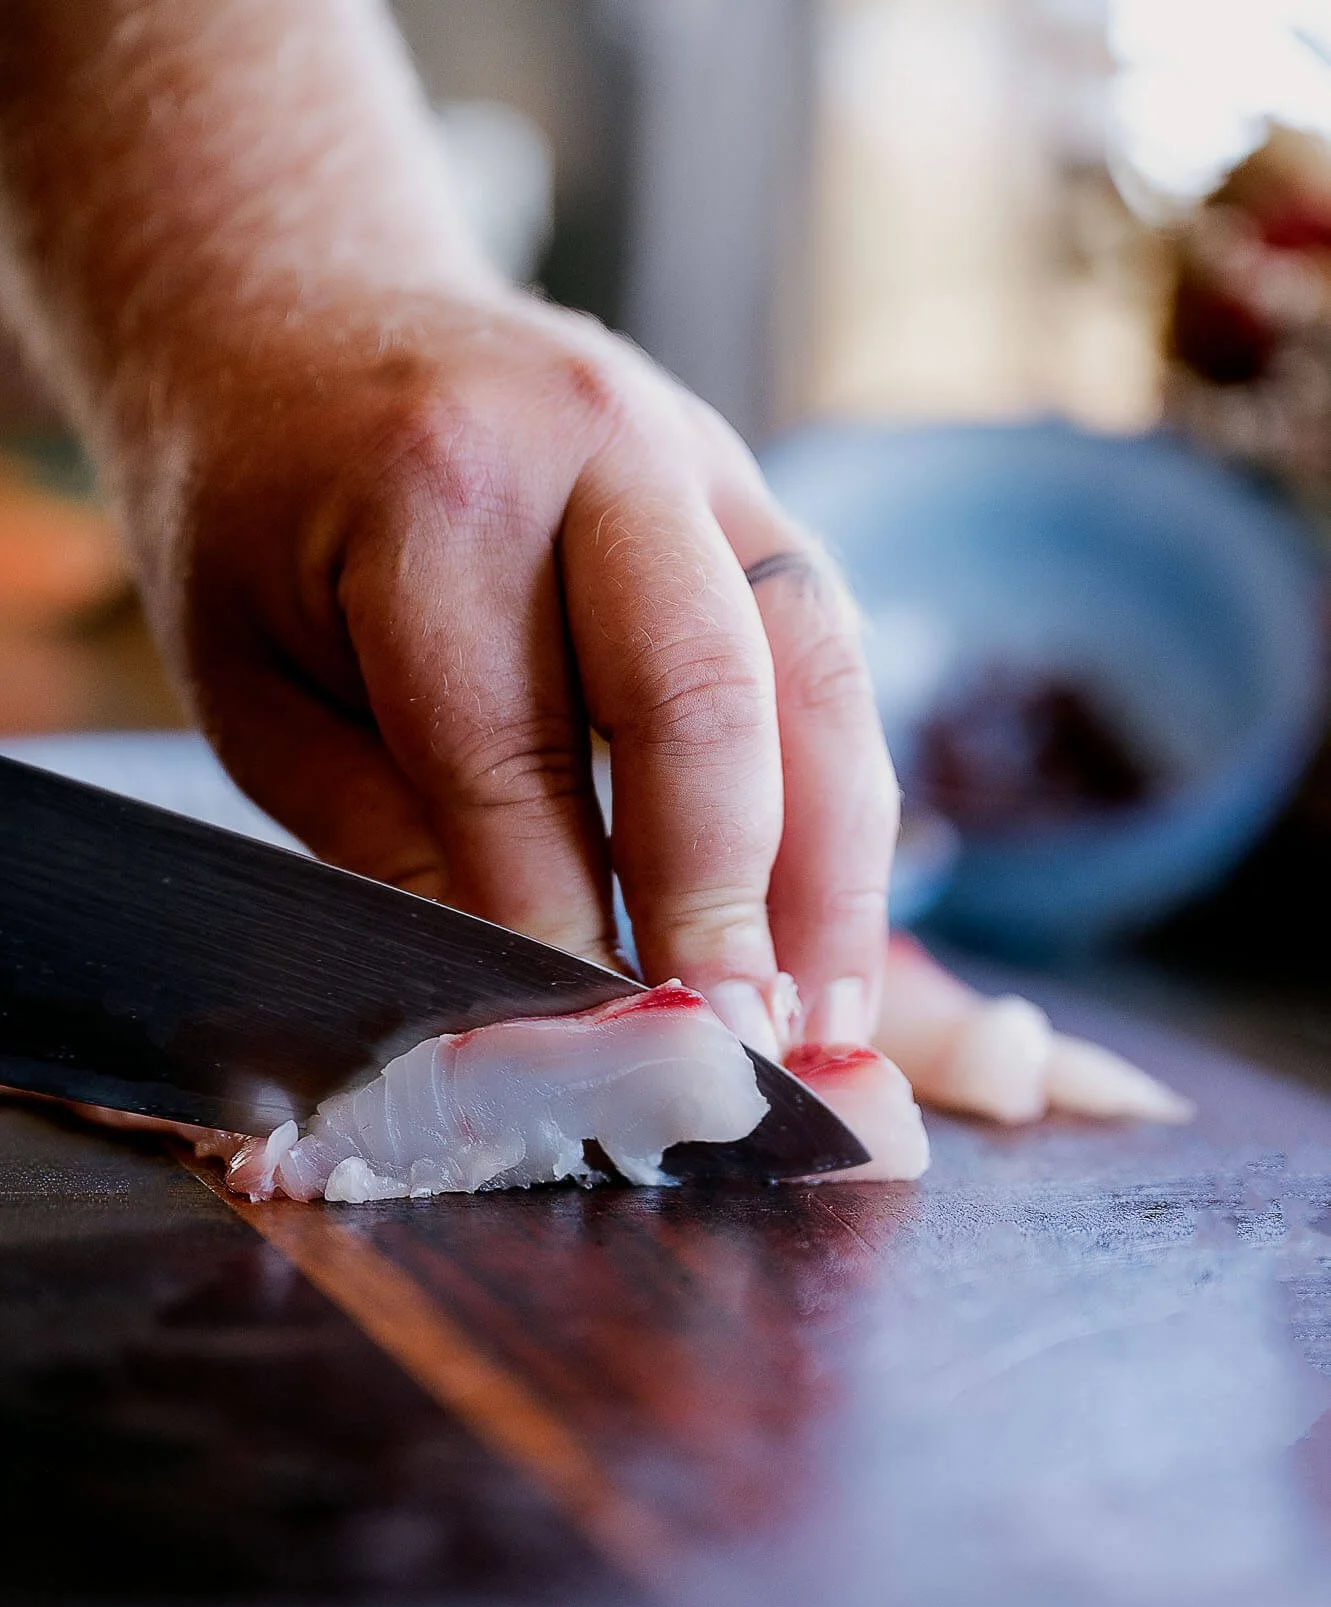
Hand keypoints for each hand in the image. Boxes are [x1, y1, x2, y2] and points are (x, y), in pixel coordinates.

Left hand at [126, 285, 898, 1053]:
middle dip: (724, 903)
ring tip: (828, 1022)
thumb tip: (522, 1001)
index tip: (585, 1058)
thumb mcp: (258, 689)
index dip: (556, 928)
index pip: (510, 755)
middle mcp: (596, 445)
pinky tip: (833, 922)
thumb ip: (389, 835)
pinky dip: (842, 802)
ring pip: (809, 679)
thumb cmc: (261, 523)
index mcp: (434, 485)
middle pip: (701, 699)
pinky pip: (829, 661)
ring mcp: (699, 456)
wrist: (299, 320)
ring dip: (832, 872)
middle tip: (733, 1054)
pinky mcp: (754, 497)